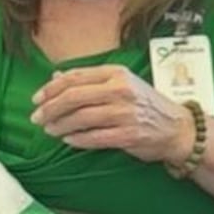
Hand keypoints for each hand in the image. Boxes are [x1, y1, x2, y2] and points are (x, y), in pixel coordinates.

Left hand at [32, 63, 197, 163]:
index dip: (51, 88)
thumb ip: (89, 80)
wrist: (176, 128)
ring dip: (60, 125)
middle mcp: (120, 90)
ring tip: (49, 130)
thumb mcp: (120, 84)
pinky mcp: (128, 134)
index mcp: (116, 73)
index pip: (75, 77)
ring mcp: (125, 113)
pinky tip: (68, 140)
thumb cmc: (144, 105)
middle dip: (50, 108)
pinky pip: (94, 137)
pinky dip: (77, 139)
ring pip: (81, 118)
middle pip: (74, 97)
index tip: (37, 99)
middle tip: (36, 118)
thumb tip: (56, 77)